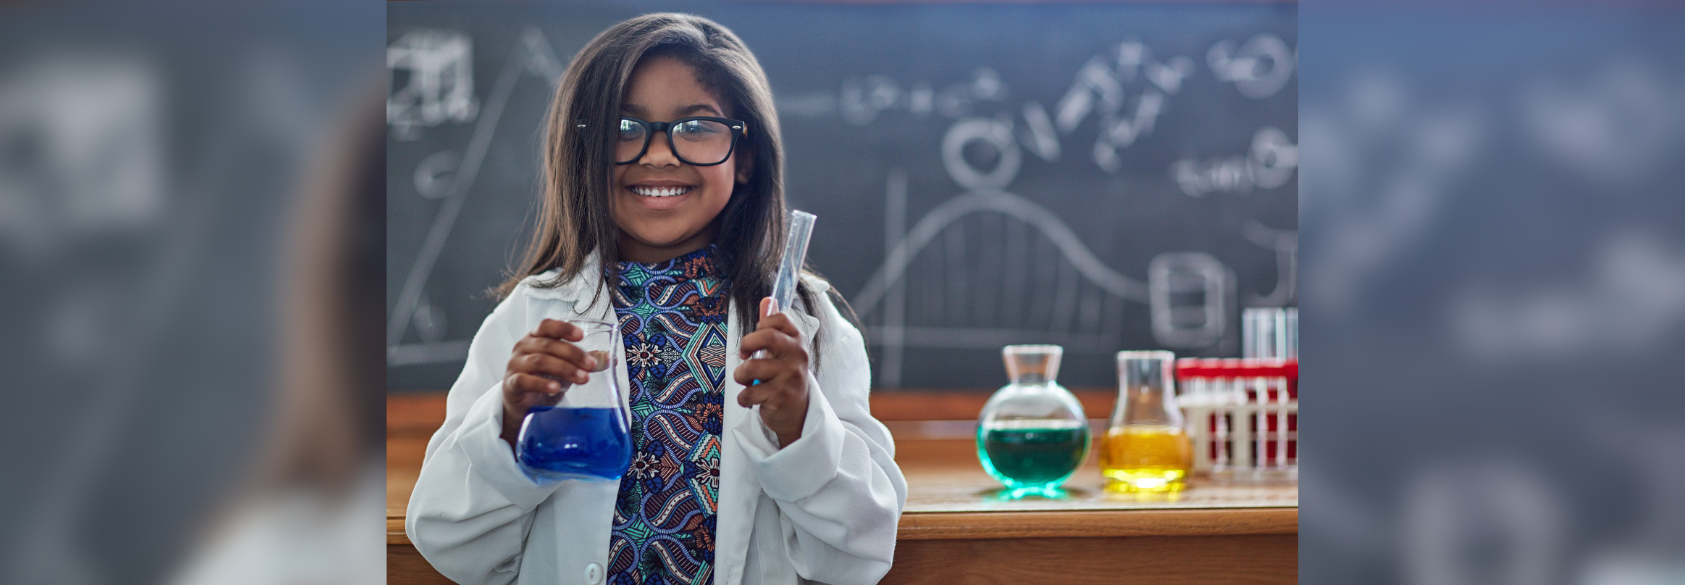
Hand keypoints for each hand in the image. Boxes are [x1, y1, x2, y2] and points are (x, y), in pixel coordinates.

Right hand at [500, 319, 604, 447]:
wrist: (523, 404)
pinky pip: (524, 380)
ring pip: (539, 361)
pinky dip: (541, 383)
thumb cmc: (544, 378)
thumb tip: (611, 359)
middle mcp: (523, 347)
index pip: (547, 325)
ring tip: (583, 379)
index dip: (563, 328)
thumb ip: (586, 361)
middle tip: (591, 365)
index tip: (582, 336)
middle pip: (548, 345)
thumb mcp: (567, 367)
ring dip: (564, 369)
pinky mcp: (511, 383)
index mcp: (536, 337)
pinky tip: (556, 388)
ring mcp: (515, 364)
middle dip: (572, 354)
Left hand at [733, 297, 809, 446]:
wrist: (797, 413)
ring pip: (751, 367)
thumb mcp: (782, 351)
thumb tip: (767, 299)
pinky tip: (752, 399)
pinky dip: (744, 398)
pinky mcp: (781, 396)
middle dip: (746, 344)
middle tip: (745, 355)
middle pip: (766, 337)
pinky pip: (749, 392)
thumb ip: (772, 326)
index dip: (760, 325)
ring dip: (740, 376)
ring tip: (747, 381)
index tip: (755, 337)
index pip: (779, 319)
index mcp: (797, 340)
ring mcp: (790, 376)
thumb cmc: (784, 377)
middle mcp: (798, 356)